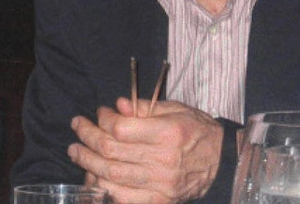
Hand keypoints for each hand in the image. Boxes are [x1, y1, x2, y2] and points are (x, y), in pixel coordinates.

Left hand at [67, 98, 222, 203]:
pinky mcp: (161, 200)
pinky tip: (93, 177)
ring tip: (76, 152)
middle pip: (111, 151)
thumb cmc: (197, 129)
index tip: (99, 113)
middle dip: (87, 138)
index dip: (103, 120)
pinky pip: (124, 198)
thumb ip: (144, 107)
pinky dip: (104, 189)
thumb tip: (118, 106)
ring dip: (88, 163)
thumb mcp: (175, 109)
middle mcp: (164, 160)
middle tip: (77, 128)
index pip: (121, 129)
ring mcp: (161, 184)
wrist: (223, 160)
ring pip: (112, 176)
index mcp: (168, 133)